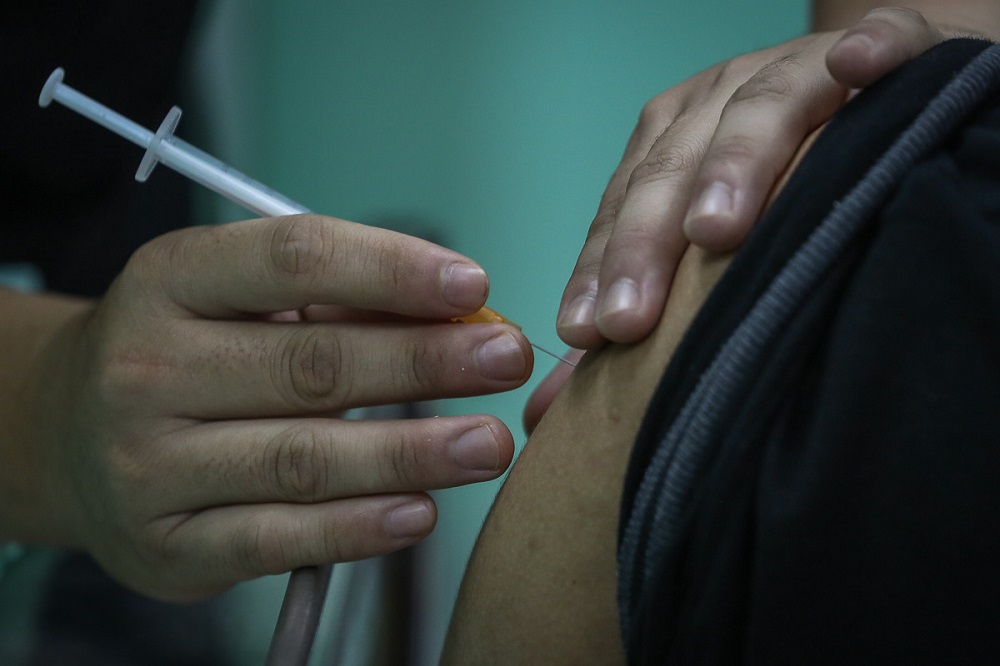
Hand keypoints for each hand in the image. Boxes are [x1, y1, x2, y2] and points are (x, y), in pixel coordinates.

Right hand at [22, 214, 531, 600]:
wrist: (70, 435)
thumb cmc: (189, 351)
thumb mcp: (236, 299)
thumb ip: (335, 301)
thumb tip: (458, 312)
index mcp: (169, 279)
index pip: (293, 258)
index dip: (390, 268)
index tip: (473, 283)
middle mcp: (147, 368)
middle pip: (310, 363)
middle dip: (422, 361)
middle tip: (507, 359)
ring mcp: (149, 464)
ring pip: (302, 458)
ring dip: (410, 453)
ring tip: (489, 445)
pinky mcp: (167, 546)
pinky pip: (275, 540)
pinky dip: (356, 528)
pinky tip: (420, 513)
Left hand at [556, 7, 948, 348]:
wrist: (871, 88)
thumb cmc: (779, 183)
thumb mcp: (701, 237)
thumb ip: (637, 307)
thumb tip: (552, 406)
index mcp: (670, 141)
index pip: (623, 207)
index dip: (601, 268)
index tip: (584, 334)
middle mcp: (719, 99)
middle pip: (672, 167)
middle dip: (646, 244)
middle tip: (628, 318)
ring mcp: (799, 68)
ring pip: (761, 107)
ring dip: (735, 162)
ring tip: (715, 230)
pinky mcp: (891, 48)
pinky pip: (885, 39)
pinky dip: (872, 51)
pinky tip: (859, 68)